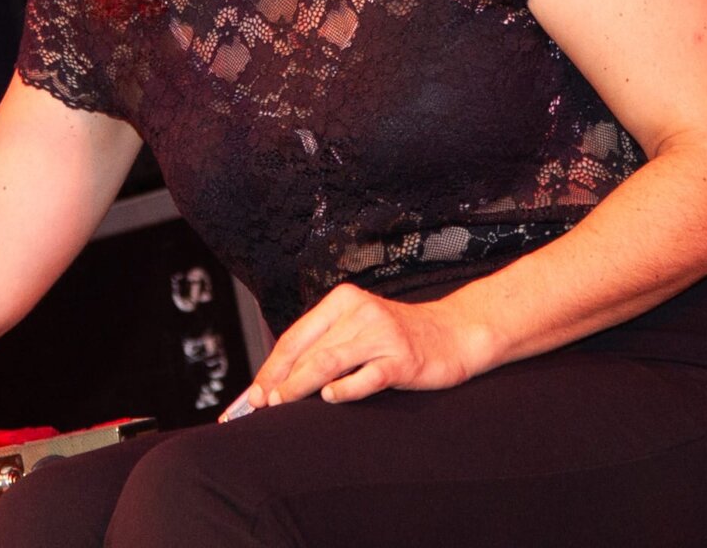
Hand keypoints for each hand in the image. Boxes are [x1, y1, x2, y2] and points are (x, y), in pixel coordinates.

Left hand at [246, 283, 491, 408]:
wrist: (452, 334)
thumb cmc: (397, 337)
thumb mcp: (358, 329)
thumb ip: (325, 345)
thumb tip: (279, 378)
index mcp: (343, 300)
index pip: (296, 335)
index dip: (271, 365)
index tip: (254, 392)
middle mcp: (359, 312)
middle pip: (309, 350)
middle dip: (280, 379)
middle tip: (262, 404)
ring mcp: (381, 334)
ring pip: (329, 361)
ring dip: (300, 385)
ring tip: (283, 404)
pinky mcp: (401, 359)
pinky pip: (367, 376)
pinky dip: (345, 388)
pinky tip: (330, 398)